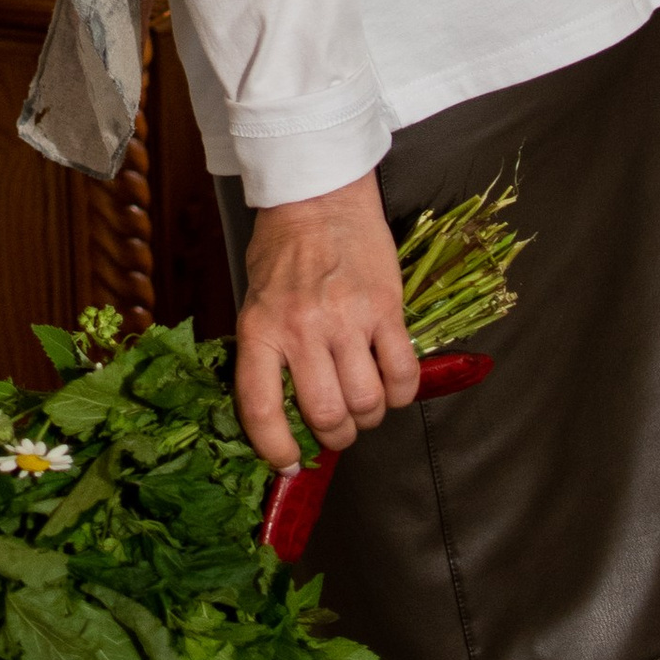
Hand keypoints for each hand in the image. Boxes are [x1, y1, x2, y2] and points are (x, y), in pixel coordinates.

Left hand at [233, 175, 418, 472]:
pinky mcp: (386, 308)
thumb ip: (268, 351)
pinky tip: (393, 387)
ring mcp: (346, 319)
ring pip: (366, 401)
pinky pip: (402, 372)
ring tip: (366, 406)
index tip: (289, 463)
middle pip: (325, 414)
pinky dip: (401, 393)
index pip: (261, 408)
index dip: (274, 448)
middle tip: (339, 429)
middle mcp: (301, 328)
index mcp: (260, 328)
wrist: (319, 196)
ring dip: (369, 416)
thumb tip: (284, 413)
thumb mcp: (257, 301)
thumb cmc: (283, 250)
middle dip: (335, 435)